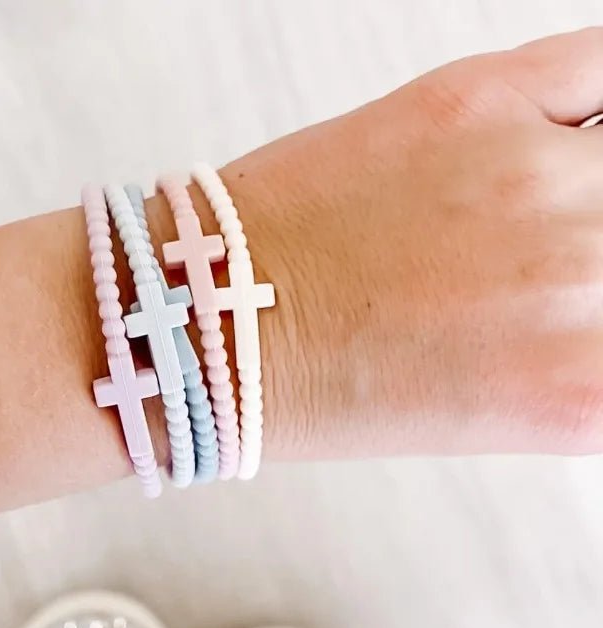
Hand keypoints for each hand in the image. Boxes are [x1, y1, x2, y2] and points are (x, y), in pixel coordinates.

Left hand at [221, 28, 602, 458]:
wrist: (214, 315)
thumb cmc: (319, 379)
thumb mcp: (482, 408)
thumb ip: (576, 358)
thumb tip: (598, 309)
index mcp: (577, 389)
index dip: (599, 322)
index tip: (582, 312)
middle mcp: (578, 282)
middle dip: (586, 258)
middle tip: (537, 263)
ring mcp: (534, 179)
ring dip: (583, 189)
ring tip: (523, 213)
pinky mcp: (478, 100)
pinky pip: (600, 68)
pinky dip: (590, 102)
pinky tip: (556, 135)